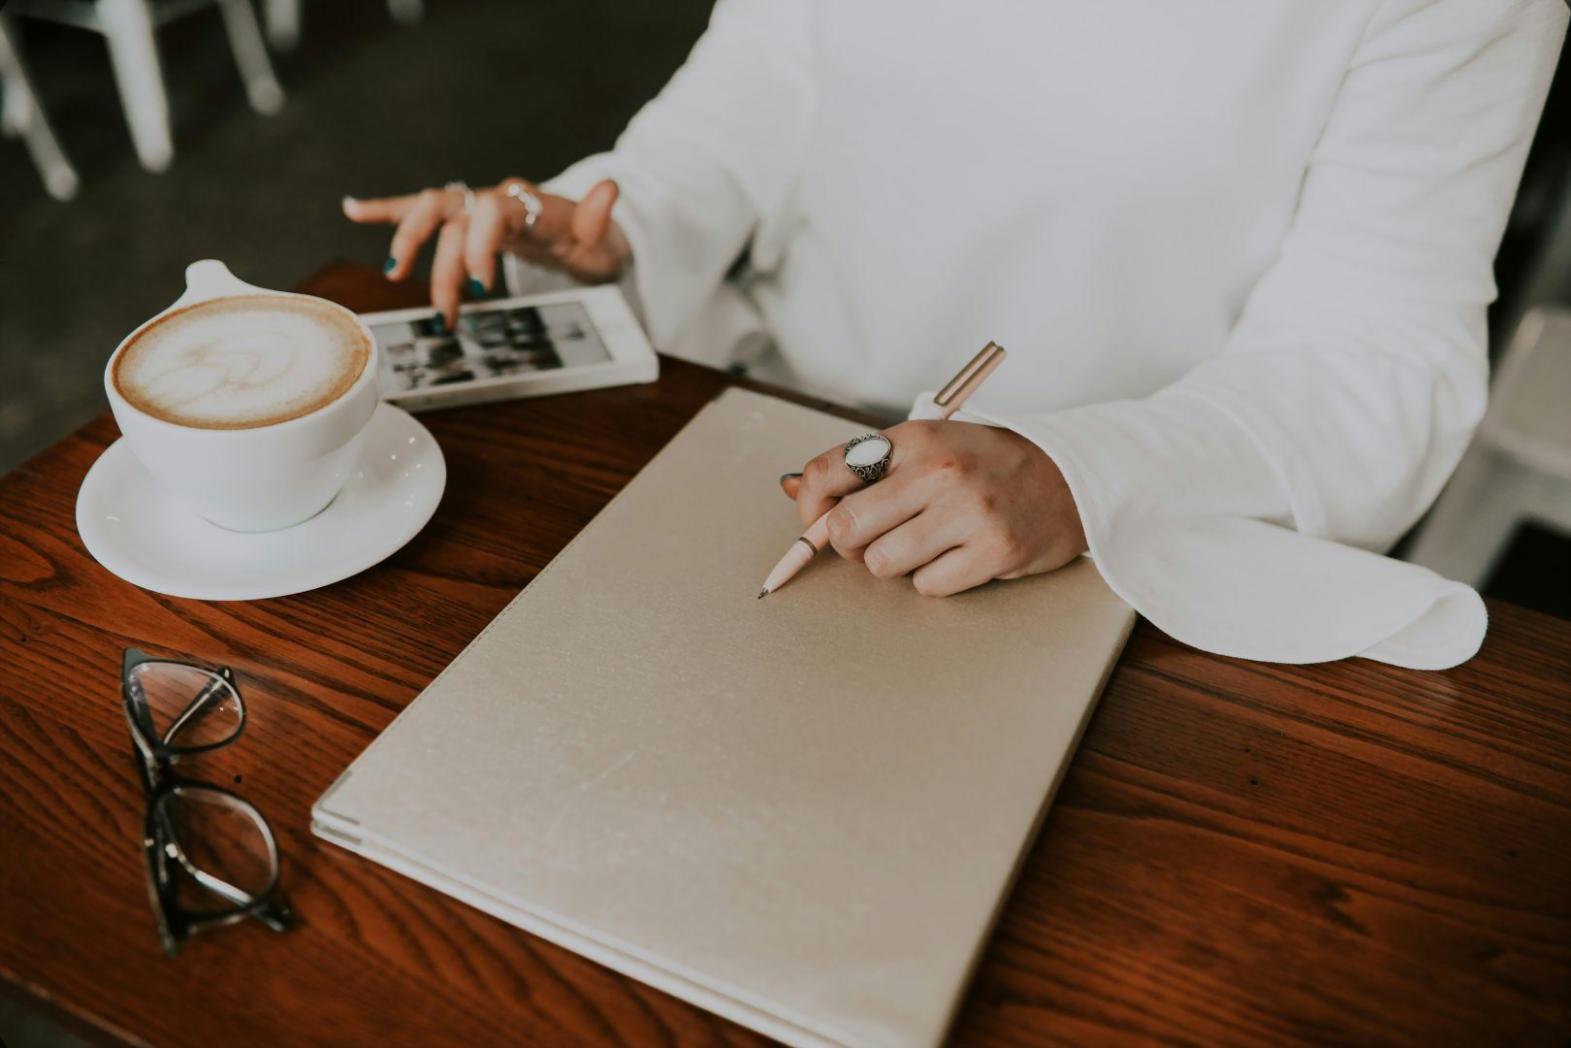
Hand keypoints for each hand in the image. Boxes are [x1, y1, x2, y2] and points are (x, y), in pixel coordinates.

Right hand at [342, 178, 631, 327]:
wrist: (586, 234)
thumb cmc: (590, 241)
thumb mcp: (602, 238)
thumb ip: (598, 217)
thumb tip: (611, 189)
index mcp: (525, 205)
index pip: (493, 214)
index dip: (480, 246)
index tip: (480, 287)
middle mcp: (495, 200)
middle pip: (455, 219)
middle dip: (443, 262)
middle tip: (445, 308)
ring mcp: (477, 207)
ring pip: (433, 215)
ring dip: (412, 244)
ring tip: (397, 277)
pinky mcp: (465, 220)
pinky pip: (423, 210)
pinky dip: (389, 210)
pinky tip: (354, 210)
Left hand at [782, 421, 1086, 595]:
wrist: (1070, 478)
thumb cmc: (988, 465)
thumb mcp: (927, 448)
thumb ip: (863, 468)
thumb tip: (794, 490)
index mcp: (914, 438)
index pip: (827, 472)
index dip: (810, 507)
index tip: (817, 522)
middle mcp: (938, 471)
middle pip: (845, 528)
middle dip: (847, 544)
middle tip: (871, 540)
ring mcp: (967, 512)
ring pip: (882, 563)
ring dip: (894, 563)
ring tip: (925, 544)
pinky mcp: (993, 551)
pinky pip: (927, 586)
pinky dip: (935, 580)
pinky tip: (958, 557)